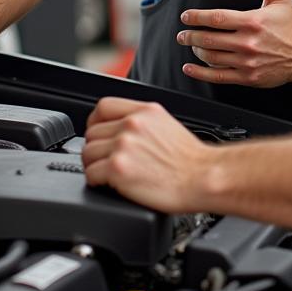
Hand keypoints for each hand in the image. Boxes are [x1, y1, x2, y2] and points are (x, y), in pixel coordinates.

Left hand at [82, 98, 210, 210]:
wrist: (204, 178)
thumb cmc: (190, 160)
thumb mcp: (166, 125)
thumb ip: (141, 121)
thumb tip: (120, 129)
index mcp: (144, 111)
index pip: (103, 107)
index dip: (95, 122)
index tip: (99, 134)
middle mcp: (132, 124)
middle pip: (92, 132)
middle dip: (97, 149)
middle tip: (108, 161)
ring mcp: (123, 145)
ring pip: (87, 153)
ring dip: (95, 166)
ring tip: (110, 174)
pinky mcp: (117, 168)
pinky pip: (90, 174)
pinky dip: (97, 181)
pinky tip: (112, 184)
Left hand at [176, 0, 291, 87]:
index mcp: (253, 21)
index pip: (216, 18)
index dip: (197, 17)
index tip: (186, 16)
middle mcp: (248, 42)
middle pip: (209, 39)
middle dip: (190, 36)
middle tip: (182, 34)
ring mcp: (248, 62)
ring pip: (211, 57)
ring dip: (196, 51)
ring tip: (191, 46)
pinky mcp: (249, 78)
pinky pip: (219, 76)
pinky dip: (200, 73)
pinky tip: (189, 68)